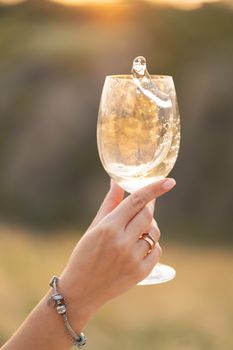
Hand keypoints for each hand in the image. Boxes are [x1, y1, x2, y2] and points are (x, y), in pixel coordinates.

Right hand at [59, 178, 175, 330]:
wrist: (81, 290)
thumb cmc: (84, 255)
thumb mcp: (94, 227)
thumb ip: (109, 204)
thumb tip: (117, 183)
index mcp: (108, 227)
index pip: (136, 201)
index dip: (154, 188)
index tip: (169, 181)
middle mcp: (122, 242)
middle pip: (148, 215)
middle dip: (148, 208)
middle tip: (144, 208)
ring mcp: (133, 258)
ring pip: (154, 232)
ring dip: (149, 227)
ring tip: (135, 232)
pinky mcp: (141, 272)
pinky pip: (157, 250)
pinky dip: (151, 244)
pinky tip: (139, 247)